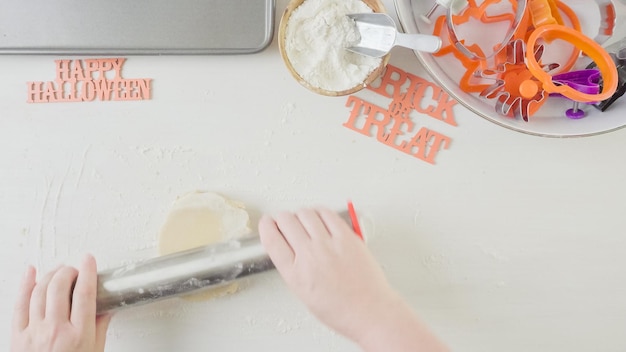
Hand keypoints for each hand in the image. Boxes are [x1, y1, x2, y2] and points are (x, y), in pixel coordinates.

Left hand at [11, 254, 111, 351]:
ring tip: (58, 271)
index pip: (85, 294)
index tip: (89, 260)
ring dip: (50, 274)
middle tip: (74, 269)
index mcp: (79, 336)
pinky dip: (24, 284)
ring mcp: (34, 332)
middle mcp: (55, 331)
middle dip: (68, 271)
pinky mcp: (17, 336)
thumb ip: (99, 329)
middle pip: (60, 287)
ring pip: (40, 291)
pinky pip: (18, 303)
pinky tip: (30, 272)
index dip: (88, 272)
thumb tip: (105, 310)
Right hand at [259, 208, 393, 337]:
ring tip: (304, 219)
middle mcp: (309, 256)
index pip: (271, 239)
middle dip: (282, 218)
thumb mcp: (304, 294)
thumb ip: (294, 269)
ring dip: (301, 213)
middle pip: (286, 221)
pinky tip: (320, 217)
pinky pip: (327, 214)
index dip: (266, 226)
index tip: (267, 223)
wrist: (369, 311)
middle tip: (286, 220)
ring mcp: (329, 244)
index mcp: (295, 274)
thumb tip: (287, 248)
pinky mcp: (347, 237)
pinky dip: (320, 212)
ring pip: (305, 213)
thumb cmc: (341, 310)